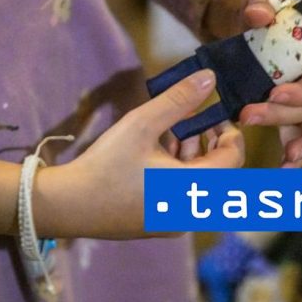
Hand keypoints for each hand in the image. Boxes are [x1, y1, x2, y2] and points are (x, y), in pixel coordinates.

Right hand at [35, 69, 243, 238]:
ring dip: (191, 153)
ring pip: (199, 181)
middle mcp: (193, 210)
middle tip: (191, 117)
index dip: (229, 131)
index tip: (213, 111)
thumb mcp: (143, 124)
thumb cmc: (107, 164)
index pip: (234, 158)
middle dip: (207, 140)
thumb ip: (179, 100)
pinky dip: (178, 171)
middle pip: (218, 170)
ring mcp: (176, 221)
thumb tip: (210, 77)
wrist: (68, 206)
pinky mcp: (160, 224)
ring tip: (171, 129)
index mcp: (196, 188)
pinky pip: (183, 193)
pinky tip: (156, 151)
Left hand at [210, 0, 301, 165]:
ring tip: (286, 159)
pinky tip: (284, 171)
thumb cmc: (246, 13)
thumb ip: (255, 6)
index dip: (300, 90)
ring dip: (301, 144)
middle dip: (281, 115)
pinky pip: (299, 141)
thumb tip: (261, 14)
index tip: (275, 94)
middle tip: (247, 115)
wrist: (231, 23)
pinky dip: (296, 157)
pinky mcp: (284, 116)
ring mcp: (300, 101)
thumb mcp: (246, 4)